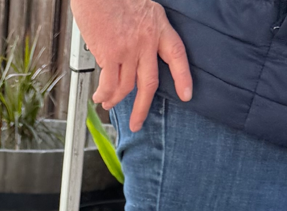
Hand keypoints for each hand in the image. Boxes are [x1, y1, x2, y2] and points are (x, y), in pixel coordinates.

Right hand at [71, 0, 191, 130]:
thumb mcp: (139, 8)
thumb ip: (142, 32)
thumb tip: (134, 58)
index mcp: (158, 25)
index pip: (177, 54)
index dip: (183, 76)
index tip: (187, 95)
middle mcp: (146, 39)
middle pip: (150, 82)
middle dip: (142, 107)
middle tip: (136, 123)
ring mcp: (129, 48)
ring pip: (126, 87)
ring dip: (115, 100)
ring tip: (108, 103)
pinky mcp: (111, 54)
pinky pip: (109, 84)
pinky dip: (104, 94)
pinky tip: (100, 97)